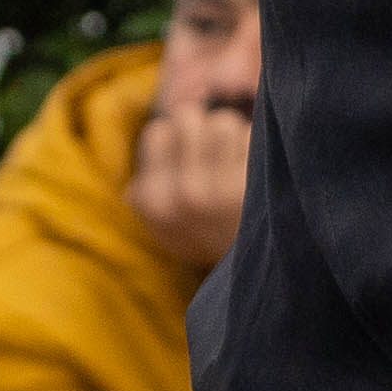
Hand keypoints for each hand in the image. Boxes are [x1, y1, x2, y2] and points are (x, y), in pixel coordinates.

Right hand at [128, 83, 253, 270]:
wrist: (257, 271)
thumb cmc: (208, 236)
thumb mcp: (165, 225)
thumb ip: (145, 200)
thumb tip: (132, 192)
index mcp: (152, 201)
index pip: (158, 132)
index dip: (176, 141)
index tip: (190, 162)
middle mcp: (182, 195)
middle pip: (189, 119)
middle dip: (204, 131)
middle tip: (217, 159)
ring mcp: (219, 191)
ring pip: (224, 123)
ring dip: (235, 136)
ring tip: (238, 165)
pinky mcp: (255, 185)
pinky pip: (253, 136)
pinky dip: (258, 147)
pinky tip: (259, 172)